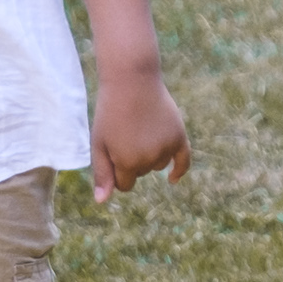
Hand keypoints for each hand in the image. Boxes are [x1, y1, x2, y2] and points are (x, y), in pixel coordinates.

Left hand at [88, 65, 190, 200]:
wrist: (131, 80)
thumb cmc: (110, 112)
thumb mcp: (99, 142)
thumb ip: (102, 173)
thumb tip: (102, 201)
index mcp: (127, 163)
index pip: (124, 185)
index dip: (116, 170)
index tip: (112, 150)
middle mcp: (149, 159)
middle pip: (141, 173)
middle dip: (132, 159)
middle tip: (125, 132)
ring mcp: (166, 148)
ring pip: (157, 165)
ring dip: (149, 156)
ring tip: (140, 129)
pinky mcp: (179, 136)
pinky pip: (184, 161)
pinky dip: (179, 171)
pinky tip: (172, 180)